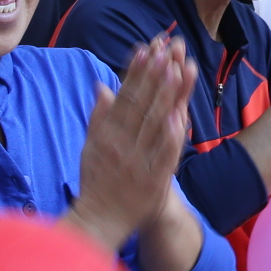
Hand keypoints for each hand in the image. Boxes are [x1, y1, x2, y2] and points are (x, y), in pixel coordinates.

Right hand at [68, 39, 194, 250]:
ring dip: (165, 97)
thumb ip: (99, 117)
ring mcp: (137, 161)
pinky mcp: (152, 180)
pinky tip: (179, 117)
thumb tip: (103, 86)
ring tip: (176, 71)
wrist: (99, 221)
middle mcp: (121, 144)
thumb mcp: (91, 146)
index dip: (136, 73)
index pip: (124, 97)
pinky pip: (162, 155)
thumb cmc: (96, 182)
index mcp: (107, 134)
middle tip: (165, 50)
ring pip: (153, 124)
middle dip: (153, 76)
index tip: (145, 49)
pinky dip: (170, 137)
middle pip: (140, 105)